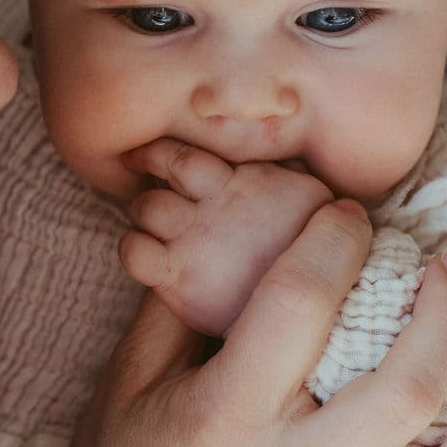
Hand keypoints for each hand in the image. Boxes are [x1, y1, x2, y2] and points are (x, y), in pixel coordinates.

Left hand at [120, 138, 332, 334]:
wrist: (314, 302)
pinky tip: (141, 248)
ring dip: (141, 210)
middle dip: (150, 171)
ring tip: (149, 219)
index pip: (188, 152)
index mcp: (246, 181)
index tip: (152, 154)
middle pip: (164, 169)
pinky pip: (135, 253)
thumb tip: (281, 143)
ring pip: (146, 207)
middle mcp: (216, 205)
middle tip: (148, 181)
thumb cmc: (314, 248)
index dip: (163, 151)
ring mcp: (195, 240)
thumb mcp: (314, 196)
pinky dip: (131, 247)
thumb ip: (289, 170)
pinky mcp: (180, 278)